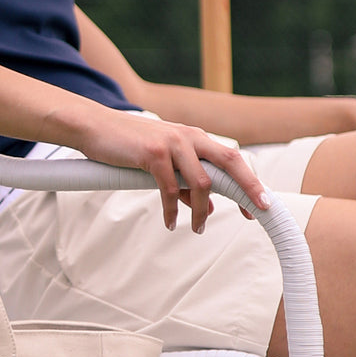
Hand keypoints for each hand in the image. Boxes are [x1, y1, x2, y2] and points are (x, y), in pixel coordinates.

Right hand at [76, 109, 271, 233]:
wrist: (94, 127)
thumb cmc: (127, 145)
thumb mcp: (161, 162)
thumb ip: (183, 181)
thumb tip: (205, 205)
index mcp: (195, 137)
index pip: (231, 158)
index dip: (250, 181)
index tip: (261, 205)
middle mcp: (189, 136)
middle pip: (230, 161)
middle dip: (248, 187)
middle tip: (258, 212)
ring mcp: (172, 143)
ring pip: (201, 183)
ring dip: (202, 211)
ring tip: (198, 229)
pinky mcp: (153, 153)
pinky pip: (170, 189)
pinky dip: (173, 211)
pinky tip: (171, 223)